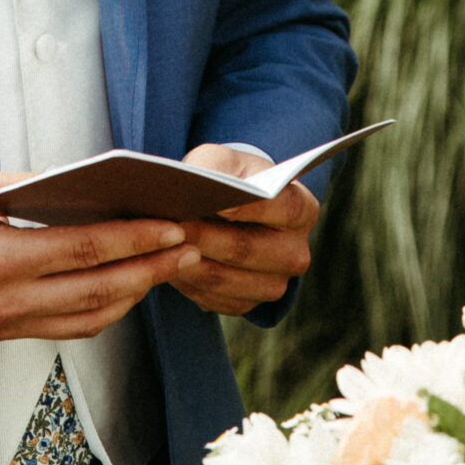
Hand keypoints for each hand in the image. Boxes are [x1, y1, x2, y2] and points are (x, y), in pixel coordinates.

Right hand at [0, 169, 201, 339]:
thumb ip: (32, 189)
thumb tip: (89, 185)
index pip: (85, 248)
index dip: (134, 238)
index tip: (171, 224)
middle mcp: (5, 298)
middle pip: (98, 288)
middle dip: (150, 267)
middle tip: (189, 246)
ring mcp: (5, 322)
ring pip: (89, 316)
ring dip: (135, 292)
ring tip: (167, 267)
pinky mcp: (3, 333)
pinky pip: (67, 329)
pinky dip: (104, 311)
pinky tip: (125, 289)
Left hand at [165, 144, 319, 317]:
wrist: (228, 212)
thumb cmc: (229, 179)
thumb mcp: (225, 160)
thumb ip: (218, 166)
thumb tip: (205, 182)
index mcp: (302, 210)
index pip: (285, 207)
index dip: (252, 207)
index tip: (219, 203)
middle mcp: (295, 253)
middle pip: (247, 248)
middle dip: (205, 237)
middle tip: (172, 225)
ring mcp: (274, 283)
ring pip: (225, 279)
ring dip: (188, 262)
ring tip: (162, 244)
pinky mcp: (248, 303)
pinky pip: (213, 298)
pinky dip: (187, 282)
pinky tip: (169, 262)